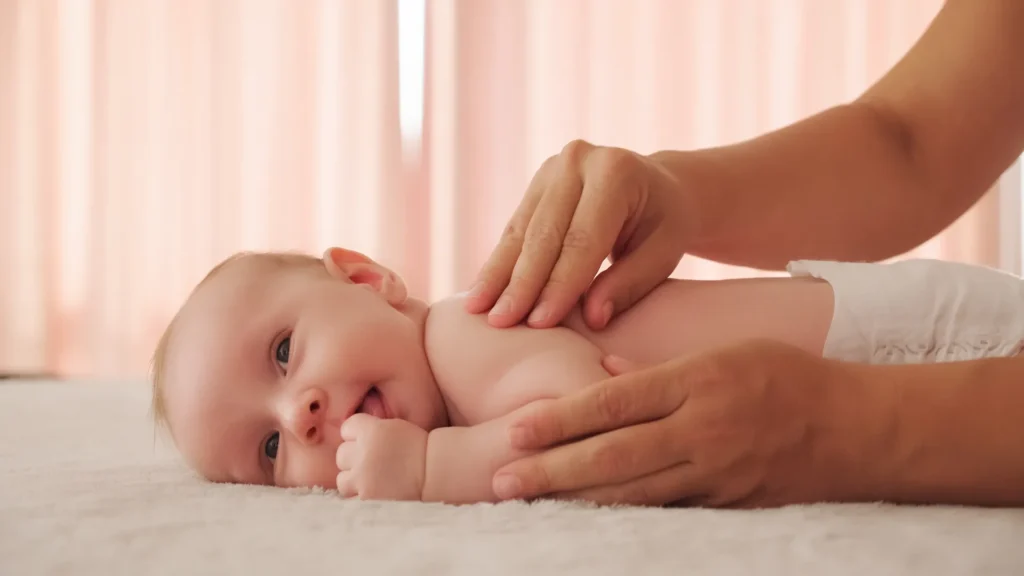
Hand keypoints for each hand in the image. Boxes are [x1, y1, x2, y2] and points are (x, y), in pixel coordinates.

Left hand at [335, 414, 428, 500]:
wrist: (435, 473)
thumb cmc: (420, 450)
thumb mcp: (395, 428)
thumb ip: (372, 431)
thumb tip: (350, 438)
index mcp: (372, 430)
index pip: (347, 428)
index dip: (355, 434)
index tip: (366, 440)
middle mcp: (364, 451)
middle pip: (342, 453)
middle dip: (353, 458)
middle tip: (370, 463)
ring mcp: (363, 476)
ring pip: (342, 478)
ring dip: (353, 479)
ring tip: (369, 481)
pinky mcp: (366, 496)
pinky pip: (352, 497)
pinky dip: (360, 495)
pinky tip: (374, 492)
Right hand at [465, 140, 695, 330]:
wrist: (658, 186)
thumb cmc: (664, 225)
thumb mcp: (663, 253)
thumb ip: (630, 284)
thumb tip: (593, 319)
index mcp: (615, 172)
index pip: (582, 239)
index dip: (559, 284)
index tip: (540, 323)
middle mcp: (578, 161)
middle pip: (544, 234)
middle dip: (521, 283)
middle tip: (501, 323)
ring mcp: (551, 170)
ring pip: (520, 231)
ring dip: (498, 275)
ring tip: (477, 310)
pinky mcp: (536, 185)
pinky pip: (514, 230)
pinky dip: (498, 263)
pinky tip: (481, 291)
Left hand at [491, 340, 892, 507]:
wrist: (859, 429)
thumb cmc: (788, 377)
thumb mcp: (728, 351)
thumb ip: (662, 368)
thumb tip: (606, 372)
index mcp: (698, 381)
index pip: (614, 401)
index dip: (561, 418)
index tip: (517, 430)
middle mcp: (703, 429)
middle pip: (614, 454)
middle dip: (552, 469)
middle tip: (502, 480)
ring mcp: (717, 472)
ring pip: (633, 491)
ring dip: (576, 499)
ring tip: (530, 501)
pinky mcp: (729, 504)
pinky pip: (666, 510)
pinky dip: (624, 515)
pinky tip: (587, 518)